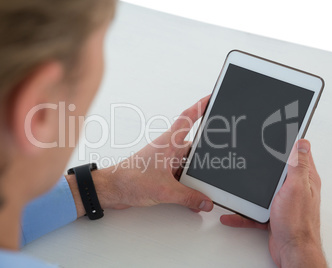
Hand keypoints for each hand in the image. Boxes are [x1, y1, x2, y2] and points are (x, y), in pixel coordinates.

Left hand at [67, 96, 213, 214]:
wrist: (112, 190)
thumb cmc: (129, 179)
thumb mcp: (165, 190)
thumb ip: (188, 197)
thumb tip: (205, 202)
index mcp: (169, 143)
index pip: (188, 118)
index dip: (201, 106)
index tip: (212, 97)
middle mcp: (169, 149)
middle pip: (195, 147)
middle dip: (207, 155)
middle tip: (219, 160)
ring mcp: (166, 161)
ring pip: (189, 164)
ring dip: (196, 175)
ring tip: (204, 187)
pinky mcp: (163, 173)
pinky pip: (182, 176)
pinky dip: (189, 186)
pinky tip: (194, 197)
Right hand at [220, 140, 326, 267]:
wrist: (292, 251)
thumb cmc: (297, 222)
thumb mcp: (296, 187)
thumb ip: (297, 165)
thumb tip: (301, 142)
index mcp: (303, 179)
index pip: (297, 155)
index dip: (288, 142)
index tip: (274, 133)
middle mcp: (293, 189)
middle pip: (275, 171)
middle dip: (261, 165)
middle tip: (249, 156)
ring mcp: (282, 202)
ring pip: (261, 191)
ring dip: (247, 190)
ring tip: (234, 184)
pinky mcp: (272, 216)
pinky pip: (253, 211)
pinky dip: (241, 213)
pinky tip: (230, 213)